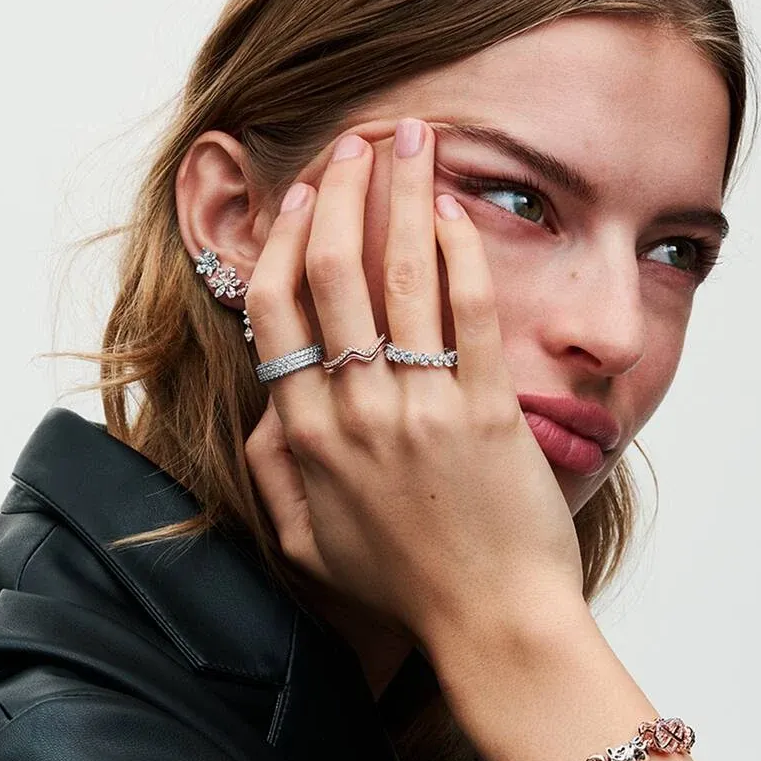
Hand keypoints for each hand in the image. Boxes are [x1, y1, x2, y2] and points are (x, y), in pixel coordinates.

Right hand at [244, 119, 582, 665]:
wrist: (490, 621)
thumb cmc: (403, 585)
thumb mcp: (307, 542)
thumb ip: (273, 472)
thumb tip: (270, 407)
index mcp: (306, 437)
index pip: (280, 313)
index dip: (289, 242)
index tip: (306, 197)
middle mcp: (356, 411)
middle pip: (336, 275)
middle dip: (345, 193)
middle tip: (358, 140)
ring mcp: (422, 408)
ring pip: (401, 277)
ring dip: (404, 196)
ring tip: (413, 138)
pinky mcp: (488, 410)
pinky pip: (471, 313)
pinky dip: (464, 253)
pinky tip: (460, 210)